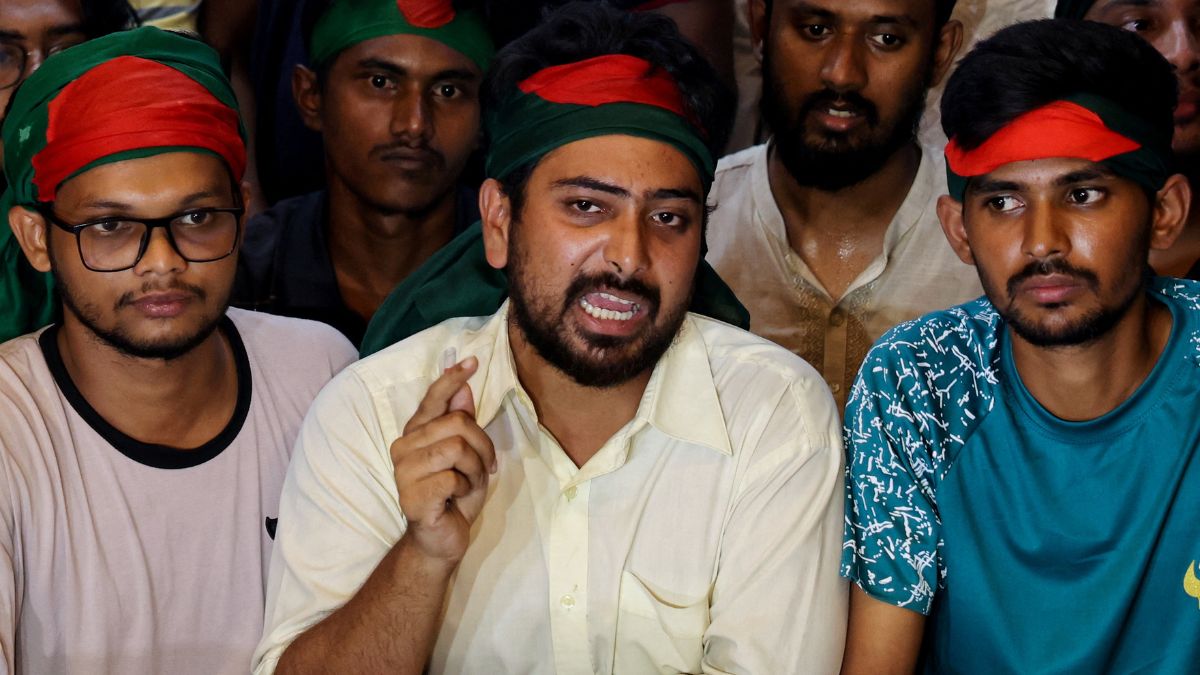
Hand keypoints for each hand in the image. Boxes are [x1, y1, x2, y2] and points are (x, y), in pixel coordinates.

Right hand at [390, 356, 496, 563]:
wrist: (441, 539)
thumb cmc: (454, 495)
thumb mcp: (466, 455)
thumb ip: (461, 422)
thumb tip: (463, 387)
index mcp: (416, 433)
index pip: (433, 398)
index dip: (452, 379)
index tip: (472, 361)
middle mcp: (404, 447)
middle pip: (457, 423)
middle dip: (482, 446)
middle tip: (484, 467)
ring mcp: (403, 472)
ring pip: (457, 448)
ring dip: (475, 468)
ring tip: (469, 484)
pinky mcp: (411, 496)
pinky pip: (453, 478)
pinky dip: (466, 488)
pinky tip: (457, 499)